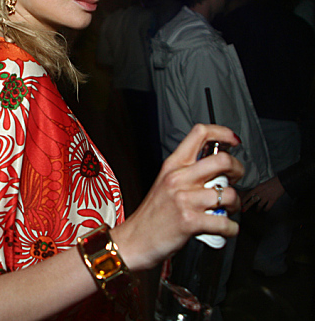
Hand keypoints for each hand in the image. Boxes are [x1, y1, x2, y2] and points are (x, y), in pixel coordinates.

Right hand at [111, 124, 243, 270]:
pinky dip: (231, 228)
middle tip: (234, 181)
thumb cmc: (153, 215)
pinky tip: (223, 228)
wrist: (134, 240)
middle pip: (223, 160)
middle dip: (238, 171)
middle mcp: (178, 178)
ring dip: (235, 205)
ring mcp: (184, 199)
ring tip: (226, 210)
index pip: (200, 134)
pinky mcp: (190, 221)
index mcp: (172, 165)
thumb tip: (217, 168)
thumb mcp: (165, 183)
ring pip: (229, 194)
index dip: (223, 133)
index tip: (233, 141)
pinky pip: (225, 222)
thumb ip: (188, 172)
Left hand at [242, 176, 283, 211]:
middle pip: (252, 201)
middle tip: (243, 210)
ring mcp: (267, 197)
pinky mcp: (272, 200)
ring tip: (257, 211)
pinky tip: (265, 210)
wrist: (281, 182)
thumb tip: (254, 194)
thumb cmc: (272, 182)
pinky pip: (267, 207)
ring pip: (259, 205)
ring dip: (257, 209)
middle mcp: (261, 193)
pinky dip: (266, 209)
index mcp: (258, 188)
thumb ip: (258, 189)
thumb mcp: (262, 184)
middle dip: (247, 206)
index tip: (241, 203)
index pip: (249, 194)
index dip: (245, 199)